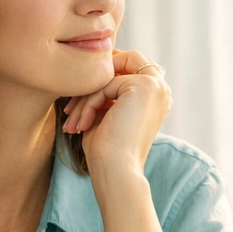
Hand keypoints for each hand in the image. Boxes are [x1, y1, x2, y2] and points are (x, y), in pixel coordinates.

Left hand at [62, 49, 171, 175]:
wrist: (116, 171)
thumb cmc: (107, 151)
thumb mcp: (105, 113)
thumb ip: (104, 89)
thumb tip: (89, 67)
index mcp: (156, 97)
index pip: (127, 65)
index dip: (101, 76)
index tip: (78, 98)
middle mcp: (161, 89)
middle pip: (123, 59)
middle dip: (94, 79)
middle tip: (71, 105)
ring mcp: (156, 86)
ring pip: (109, 74)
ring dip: (86, 97)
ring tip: (73, 121)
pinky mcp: (146, 86)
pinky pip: (107, 82)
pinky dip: (89, 103)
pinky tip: (83, 124)